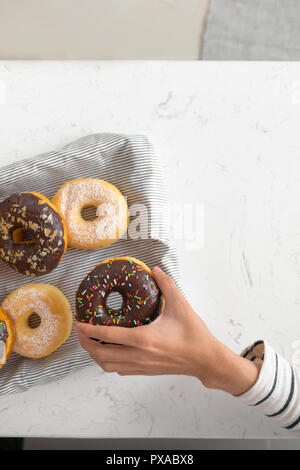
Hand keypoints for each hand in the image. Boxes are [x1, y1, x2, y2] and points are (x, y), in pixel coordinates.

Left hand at [74, 266, 259, 395]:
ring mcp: (141, 366)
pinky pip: (119, 369)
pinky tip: (109, 352)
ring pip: (108, 365)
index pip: (108, 335)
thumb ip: (167, 285)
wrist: (205, 359)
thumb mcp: (180, 306)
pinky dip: (108, 362)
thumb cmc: (194, 335)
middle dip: (86, 344)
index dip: (90, 330)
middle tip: (80, 332)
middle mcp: (139, 355)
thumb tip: (156, 270)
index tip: (79, 324)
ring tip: (90, 342)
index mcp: (144, 339)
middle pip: (102, 354)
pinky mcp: (145, 371)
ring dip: (95, 355)